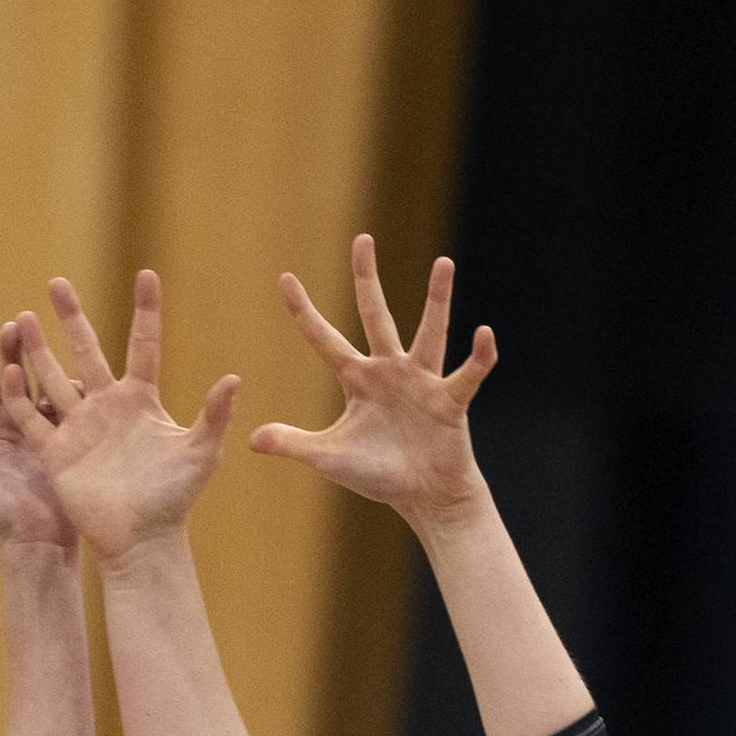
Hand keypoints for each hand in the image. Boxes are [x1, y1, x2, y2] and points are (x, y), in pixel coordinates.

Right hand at [0, 270, 239, 560]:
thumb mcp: (201, 455)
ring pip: (52, 378)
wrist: (143, 540)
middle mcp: (106, 407)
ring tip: (23, 318)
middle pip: (86, 351)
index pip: (143, 345)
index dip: (146, 311)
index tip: (147, 274)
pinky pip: (32, 419)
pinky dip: (19, 397)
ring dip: (37, 350)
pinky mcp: (56, 453)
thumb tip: (233, 379)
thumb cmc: (175, 499)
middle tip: (56, 282)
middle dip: (71, 317)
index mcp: (141, 400)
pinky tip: (6, 370)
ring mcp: (79, 428)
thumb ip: (214, 416)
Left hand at [0, 312, 75, 549]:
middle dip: (16, 346)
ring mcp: (49, 432)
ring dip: (46, 359)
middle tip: (16, 318)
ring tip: (45, 332)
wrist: (35, 542)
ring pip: (47, 387)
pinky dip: (74, 388)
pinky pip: (73, 410)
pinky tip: (77, 367)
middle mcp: (21, 425)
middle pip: (18, 376)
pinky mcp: (72, 443)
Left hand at [250, 233, 496, 527]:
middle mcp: (389, 371)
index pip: (324, 340)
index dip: (304, 312)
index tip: (285, 278)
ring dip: (437, 300)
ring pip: (430, 333)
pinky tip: (484, 335)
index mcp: (358, 380)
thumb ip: (294, 444)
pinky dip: (478, 358)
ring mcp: (422, 382)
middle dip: (366, 279)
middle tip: (362, 239)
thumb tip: (251, 439)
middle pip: (375, 316)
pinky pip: (467, 375)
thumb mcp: (329, 458)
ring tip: (444, 264)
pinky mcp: (449, 402)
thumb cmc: (378, 474)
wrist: (422, 497)